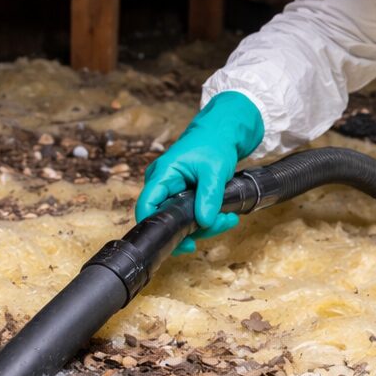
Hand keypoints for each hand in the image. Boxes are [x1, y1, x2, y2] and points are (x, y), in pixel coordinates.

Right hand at [135, 91, 263, 253]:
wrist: (222, 132)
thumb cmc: (214, 143)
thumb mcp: (214, 170)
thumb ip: (209, 196)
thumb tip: (204, 222)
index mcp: (163, 174)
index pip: (147, 205)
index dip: (154, 226)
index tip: (173, 242)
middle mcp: (162, 185)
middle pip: (167, 218)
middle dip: (193, 229)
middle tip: (220, 225)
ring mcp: (172, 191)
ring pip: (181, 220)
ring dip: (205, 226)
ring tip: (229, 219)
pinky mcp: (182, 196)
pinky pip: (190, 215)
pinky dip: (207, 218)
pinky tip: (225, 216)